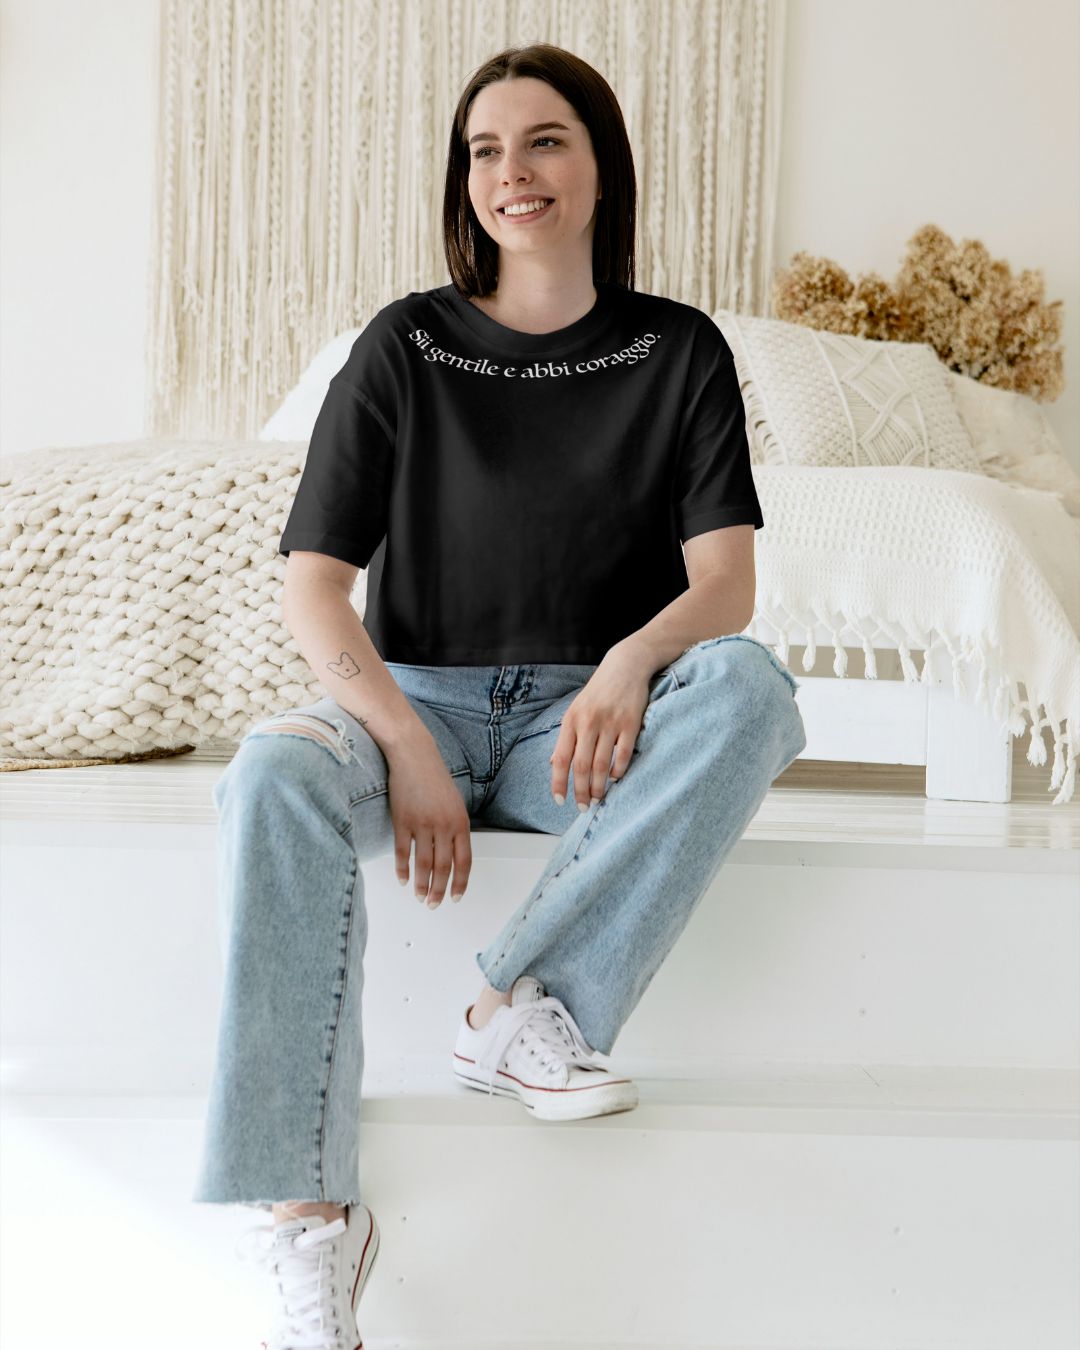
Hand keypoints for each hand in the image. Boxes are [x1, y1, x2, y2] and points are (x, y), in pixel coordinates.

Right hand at [385, 731, 471, 907]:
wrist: (413, 754)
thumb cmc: (433, 776)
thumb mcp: (454, 802)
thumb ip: (455, 828)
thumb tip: (453, 856)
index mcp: (460, 821)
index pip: (464, 861)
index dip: (460, 883)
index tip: (455, 897)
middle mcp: (443, 825)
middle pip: (444, 867)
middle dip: (440, 890)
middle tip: (435, 904)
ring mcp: (422, 823)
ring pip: (423, 864)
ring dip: (422, 885)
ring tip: (420, 897)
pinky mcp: (402, 820)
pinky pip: (402, 852)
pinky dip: (402, 869)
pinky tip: (403, 880)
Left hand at [549, 640, 652, 809]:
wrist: (625, 666)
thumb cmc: (599, 692)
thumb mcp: (576, 709)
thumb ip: (566, 736)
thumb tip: (552, 762)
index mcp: (571, 720)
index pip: (560, 758)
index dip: (558, 782)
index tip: (560, 800)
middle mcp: (588, 722)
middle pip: (581, 766)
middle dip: (581, 792)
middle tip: (583, 807)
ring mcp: (610, 723)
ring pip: (601, 765)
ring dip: (599, 787)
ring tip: (598, 798)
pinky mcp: (630, 723)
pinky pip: (623, 755)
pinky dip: (618, 771)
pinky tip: (615, 778)